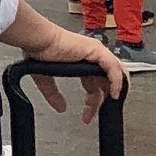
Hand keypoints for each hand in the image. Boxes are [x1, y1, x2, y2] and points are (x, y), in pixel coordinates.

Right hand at [3, 2, 127, 112]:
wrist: (38, 41)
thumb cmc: (40, 52)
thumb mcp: (46, 79)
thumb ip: (53, 94)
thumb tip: (60, 107)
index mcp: (81, 62)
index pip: (95, 84)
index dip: (94, 101)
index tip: (88, 113)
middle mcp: (91, 56)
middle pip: (107, 81)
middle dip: (103, 100)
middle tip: (95, 113)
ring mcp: (96, 52)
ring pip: (116, 73)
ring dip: (115, 91)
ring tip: (109, 106)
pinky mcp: (97, 50)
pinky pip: (114, 68)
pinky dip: (116, 82)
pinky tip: (114, 94)